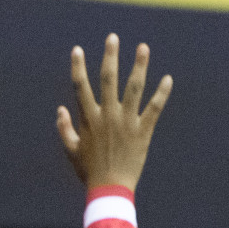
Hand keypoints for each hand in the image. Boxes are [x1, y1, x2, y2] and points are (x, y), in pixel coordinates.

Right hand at [56, 34, 171, 191]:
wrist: (110, 189)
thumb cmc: (89, 172)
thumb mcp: (72, 150)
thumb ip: (64, 128)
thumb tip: (60, 109)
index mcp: (89, 118)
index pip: (81, 86)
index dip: (78, 66)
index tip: (78, 49)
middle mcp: (107, 116)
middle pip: (108, 79)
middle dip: (110, 56)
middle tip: (113, 38)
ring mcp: (126, 122)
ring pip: (133, 88)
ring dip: (139, 66)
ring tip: (143, 47)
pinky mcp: (143, 132)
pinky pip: (154, 109)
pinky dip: (161, 94)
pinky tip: (168, 79)